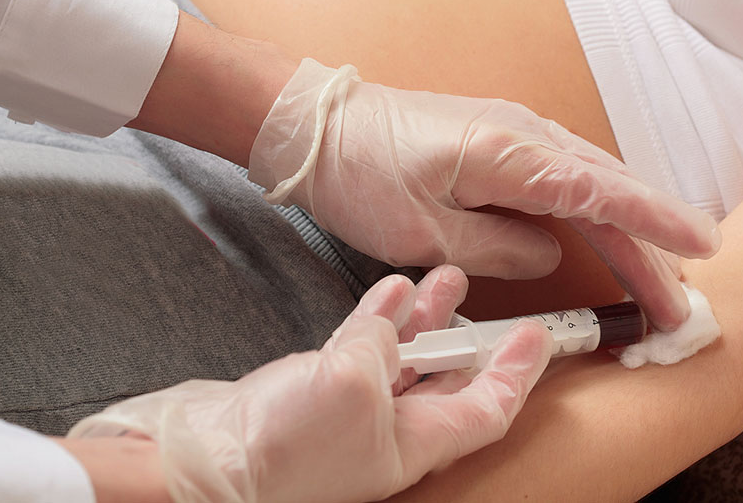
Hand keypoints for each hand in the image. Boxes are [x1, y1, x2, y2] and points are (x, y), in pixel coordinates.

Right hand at [68, 267, 551, 502]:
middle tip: (497, 301)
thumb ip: (382, 345)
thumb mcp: (352, 383)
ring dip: (429, 318)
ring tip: (447, 277)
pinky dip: (379, 317)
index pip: (488, 409)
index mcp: (416, 444)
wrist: (202, 464)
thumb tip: (387, 320)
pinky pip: (362, 347)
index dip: (519, 374)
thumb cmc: (283, 450)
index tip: (540, 338)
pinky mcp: (315, 389)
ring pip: (407, 358)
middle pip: (451, 382)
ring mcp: (352, 409)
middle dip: (475, 338)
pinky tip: (390, 289)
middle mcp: (390, 430)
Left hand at [249, 59, 720, 328]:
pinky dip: (594, 211)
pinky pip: (563, 180)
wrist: (319, 127)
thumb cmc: (360, 174)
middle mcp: (524, 135)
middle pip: (607, 191)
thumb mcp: (421, 231)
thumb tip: (548, 254)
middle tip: (680, 301)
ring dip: (627, 230)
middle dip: (651, 245)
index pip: (601, 192)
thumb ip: (496, 247)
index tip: (704, 246)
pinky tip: (608, 236)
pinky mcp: (500, 145)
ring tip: (658, 278)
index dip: (656, 223)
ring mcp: (514, 134)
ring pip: (591, 184)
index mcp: (508, 153)